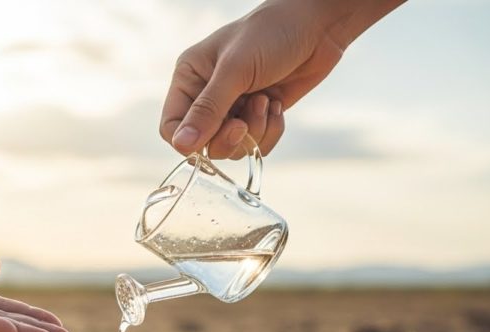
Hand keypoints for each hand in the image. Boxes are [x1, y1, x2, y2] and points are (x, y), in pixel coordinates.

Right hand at [161, 0, 402, 158]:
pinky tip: (276, 106)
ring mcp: (234, 107)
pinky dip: (269, 132)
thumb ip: (208, 109)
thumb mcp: (236, 70)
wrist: (317, 26)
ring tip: (266, 102)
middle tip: (245, 122)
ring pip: (232, 147)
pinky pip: (255, 144)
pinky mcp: (258, 115)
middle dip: (229, 137)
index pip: (172, 126)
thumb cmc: (271, 34)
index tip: (213, 136)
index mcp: (190, 78)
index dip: (189, 140)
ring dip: (254, 132)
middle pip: (203, 143)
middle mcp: (207, 95)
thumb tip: (183, 145)